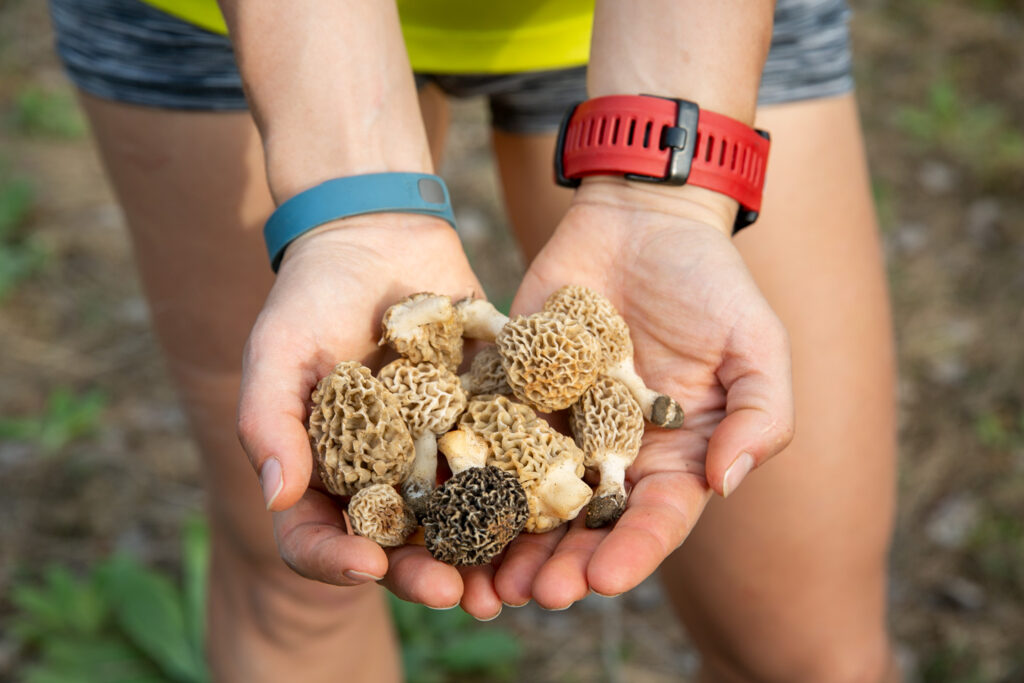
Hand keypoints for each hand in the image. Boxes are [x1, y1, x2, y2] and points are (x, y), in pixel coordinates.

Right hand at [236, 216, 500, 613]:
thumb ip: (269, 421)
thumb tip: (277, 498)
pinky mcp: (483, 417)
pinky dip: (525, 489)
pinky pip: (505, 460)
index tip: (366, 568)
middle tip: (455, 593)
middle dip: (425, 572)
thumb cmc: (311, 294)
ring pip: (459, 516)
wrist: (378, 235)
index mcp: (325, 470)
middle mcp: (383, 472)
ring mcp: (435, 448)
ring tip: (509, 581)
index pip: (320, 535)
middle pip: (399, 542)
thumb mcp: (278, 351)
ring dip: (484, 554)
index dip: (337, 561)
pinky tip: (550, 510)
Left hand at [493, 180, 794, 607]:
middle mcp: (613, 454)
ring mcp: (560, 425)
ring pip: (531, 497)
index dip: (632, 553)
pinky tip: (447, 507)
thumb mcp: (757, 344)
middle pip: (586, 525)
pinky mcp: (513, 391)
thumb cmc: (710, 282)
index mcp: (674, 456)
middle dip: (562, 564)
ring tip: (485, 580)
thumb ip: (761, 415)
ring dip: (510, 542)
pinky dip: (471, 475)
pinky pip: (489, 437)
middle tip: (534, 596)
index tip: (602, 581)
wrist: (641, 219)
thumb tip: (727, 482)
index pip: (656, 519)